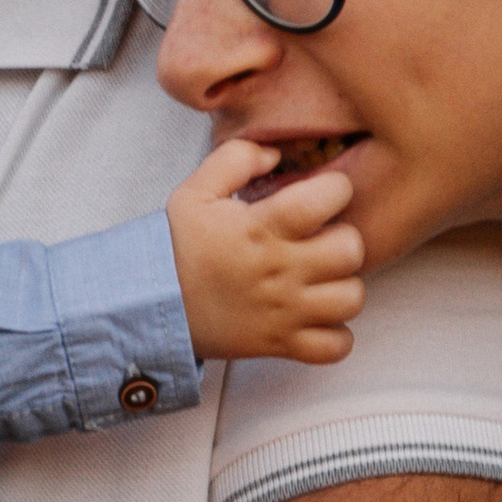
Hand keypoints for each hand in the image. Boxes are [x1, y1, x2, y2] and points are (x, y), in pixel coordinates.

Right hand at [166, 141, 365, 369]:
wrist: (150, 305)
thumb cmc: (178, 247)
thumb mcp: (196, 191)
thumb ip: (235, 159)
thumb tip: (275, 154)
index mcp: (262, 227)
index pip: (329, 198)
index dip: (335, 189)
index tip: (322, 194)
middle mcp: (280, 270)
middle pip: (351, 250)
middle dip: (344, 239)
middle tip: (324, 239)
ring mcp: (285, 312)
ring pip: (352, 299)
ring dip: (344, 286)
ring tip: (324, 279)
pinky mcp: (281, 344)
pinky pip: (336, 347)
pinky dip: (336, 336)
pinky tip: (320, 318)